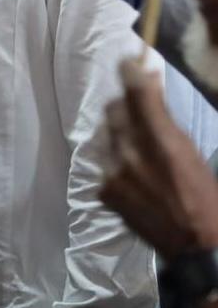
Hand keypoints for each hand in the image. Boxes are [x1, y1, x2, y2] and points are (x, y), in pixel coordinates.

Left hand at [100, 61, 217, 259]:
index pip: (135, 92)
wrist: (196, 246)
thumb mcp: (190, 151)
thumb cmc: (203, 195)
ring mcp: (112, 171)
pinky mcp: (103, 189)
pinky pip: (103, 162)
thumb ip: (165, 117)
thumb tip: (150, 79)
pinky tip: (132, 173)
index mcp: (160, 140)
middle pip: (113, 109)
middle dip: (125, 105)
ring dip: (118, 134)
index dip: (129, 71)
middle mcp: (130, 151)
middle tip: (138, 111)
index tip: (128, 61)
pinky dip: (115, 160)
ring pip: (105, 134)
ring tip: (138, 149)